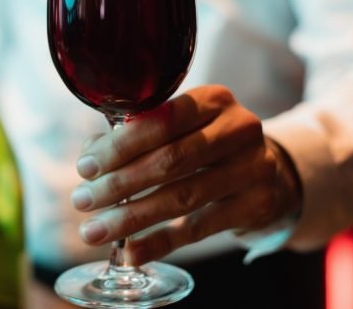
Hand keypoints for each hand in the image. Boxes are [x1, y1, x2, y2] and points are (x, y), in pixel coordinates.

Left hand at [71, 85, 301, 263]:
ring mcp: (253, 168)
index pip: (161, 119)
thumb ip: (134, 135)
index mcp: (213, 99)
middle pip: (170, 160)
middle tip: (83, 200)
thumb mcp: (179, 128)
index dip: (119, 146)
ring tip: (95, 231)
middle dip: (119, 183)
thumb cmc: (206, 145)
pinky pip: (199, 229)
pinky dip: (160, 242)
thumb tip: (90, 157)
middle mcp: (238, 129)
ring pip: (183, 197)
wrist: (269, 173)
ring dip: (132, 217)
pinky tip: (130, 252)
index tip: (86, 167)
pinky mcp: (256, 205)